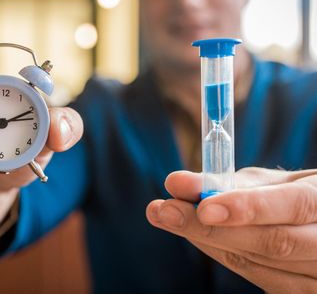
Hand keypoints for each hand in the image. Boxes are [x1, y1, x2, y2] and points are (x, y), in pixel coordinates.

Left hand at [146, 168, 316, 292]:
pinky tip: (197, 235)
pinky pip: (258, 279)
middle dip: (212, 227)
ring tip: (168, 216)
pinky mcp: (302, 293)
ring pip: (259, 265)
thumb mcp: (271, 183)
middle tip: (164, 211)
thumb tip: (175, 183)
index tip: (204, 207)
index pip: (293, 205)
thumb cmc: (295, 198)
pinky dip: (222, 254)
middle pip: (273, 243)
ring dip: (208, 241)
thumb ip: (226, 182)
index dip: (248, 207)